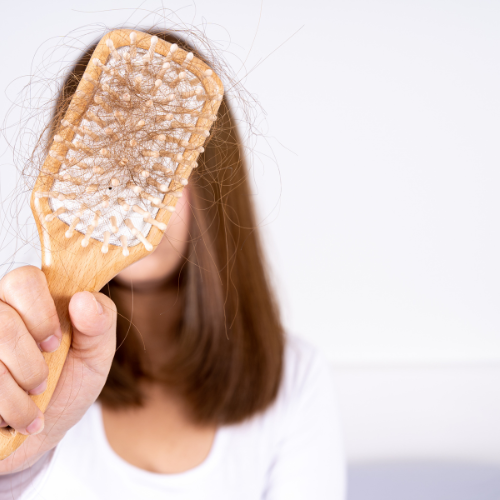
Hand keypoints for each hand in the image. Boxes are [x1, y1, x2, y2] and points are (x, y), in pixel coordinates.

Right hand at [0, 265, 116, 472]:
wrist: (46, 431)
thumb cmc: (71, 381)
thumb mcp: (96, 353)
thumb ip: (100, 323)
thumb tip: (83, 299)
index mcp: (32, 299)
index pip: (24, 279)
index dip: (40, 312)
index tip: (55, 341)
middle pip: (2, 319)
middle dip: (30, 358)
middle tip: (43, 377)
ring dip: (20, 384)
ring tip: (35, 397)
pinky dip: (10, 406)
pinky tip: (19, 418)